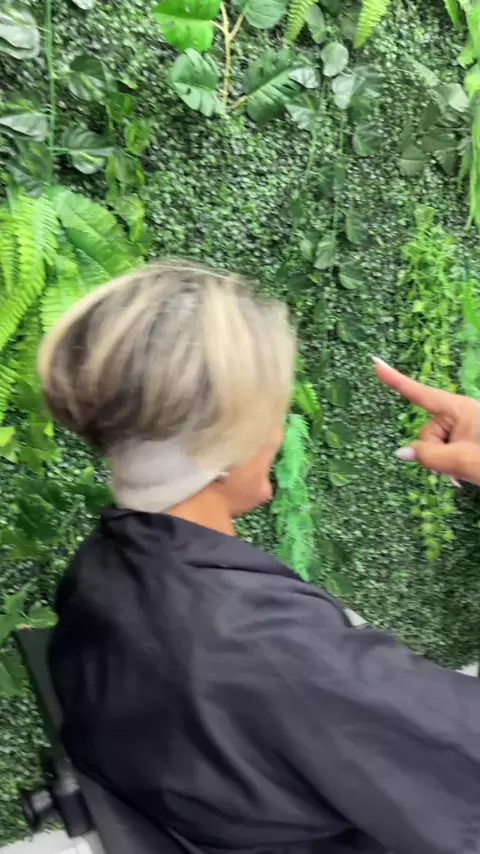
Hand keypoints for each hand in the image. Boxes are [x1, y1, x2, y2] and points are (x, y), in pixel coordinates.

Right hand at [373, 358, 479, 484]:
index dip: (395, 379)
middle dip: (432, 452)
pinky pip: (447, 452)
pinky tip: (462, 479)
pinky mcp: (469, 443)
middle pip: (427, 430)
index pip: (419, 393)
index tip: (375, 362)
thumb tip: (401, 453)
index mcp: (459, 408)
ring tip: (463, 476)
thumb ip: (429, 456)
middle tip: (454, 470)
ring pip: (435, 446)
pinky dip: (450, 466)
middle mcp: (460, 414)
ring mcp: (465, 429)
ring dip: (444, 464)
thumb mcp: (463, 460)